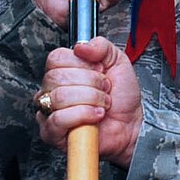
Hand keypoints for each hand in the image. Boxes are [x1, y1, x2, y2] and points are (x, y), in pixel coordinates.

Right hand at [38, 37, 143, 166]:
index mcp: (64, 70)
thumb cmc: (122, 97)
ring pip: (59, 96)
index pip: (56, 58)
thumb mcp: (118, 62)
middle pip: (56, 76)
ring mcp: (48, 111)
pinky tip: (95, 116)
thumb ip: (101, 46)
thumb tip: (80, 46)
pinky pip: (58, 119)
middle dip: (90, 83)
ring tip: (101, 104)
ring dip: (90, 100)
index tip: (100, 72)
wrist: (131, 125)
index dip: (82, 64)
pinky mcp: (51, 133)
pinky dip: (82, 115)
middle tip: (103, 90)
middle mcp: (52, 89)